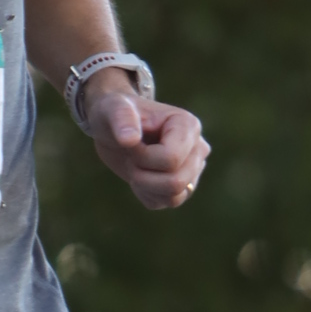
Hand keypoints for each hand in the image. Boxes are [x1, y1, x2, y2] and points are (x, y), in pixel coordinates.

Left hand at [84, 81, 208, 212]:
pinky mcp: (184, 185)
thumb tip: (130, 140)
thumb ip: (121, 118)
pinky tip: (140, 175)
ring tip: (136, 165)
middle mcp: (198, 148)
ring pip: (175, 197)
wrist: (114, 128)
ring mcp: (193, 169)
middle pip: (176, 182)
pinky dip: (147, 194)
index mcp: (188, 125)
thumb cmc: (115, 113)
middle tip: (131, 157)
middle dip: (143, 174)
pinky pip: (167, 203)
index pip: (171, 159)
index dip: (143, 158)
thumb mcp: (112, 108)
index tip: (130, 143)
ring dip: (145, 185)